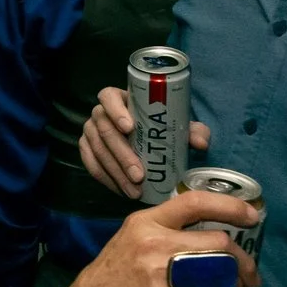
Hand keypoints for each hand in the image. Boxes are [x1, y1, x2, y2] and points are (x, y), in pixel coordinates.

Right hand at [59, 187, 260, 286]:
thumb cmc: (114, 273)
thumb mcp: (131, 238)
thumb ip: (164, 230)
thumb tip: (210, 230)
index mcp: (146, 221)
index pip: (195, 203)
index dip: (230, 206)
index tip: (252, 216)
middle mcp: (153, 242)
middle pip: (217, 241)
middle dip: (243, 260)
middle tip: (250, 274)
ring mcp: (159, 272)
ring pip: (218, 272)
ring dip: (236, 286)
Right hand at [75, 85, 211, 198]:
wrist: (146, 140)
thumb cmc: (161, 128)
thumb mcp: (178, 126)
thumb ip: (192, 131)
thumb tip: (200, 143)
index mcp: (119, 99)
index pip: (108, 97)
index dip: (116, 111)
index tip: (129, 128)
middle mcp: (100, 113)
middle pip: (104, 130)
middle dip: (121, 155)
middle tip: (139, 175)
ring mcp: (90, 131)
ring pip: (97, 150)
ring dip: (115, 172)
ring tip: (134, 190)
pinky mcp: (86, 149)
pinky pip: (90, 164)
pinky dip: (105, 178)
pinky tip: (120, 190)